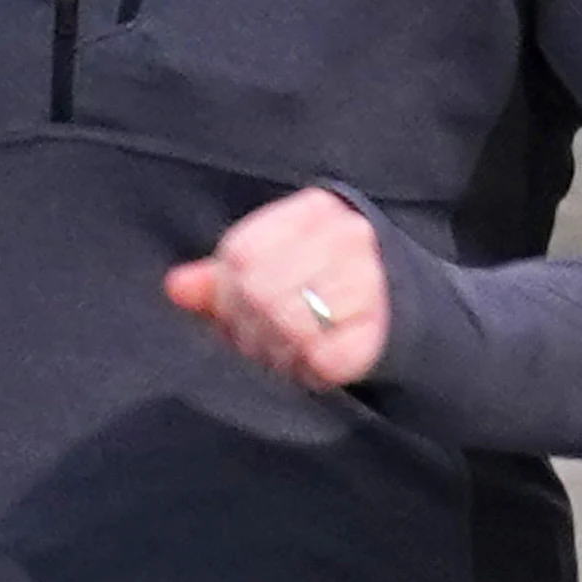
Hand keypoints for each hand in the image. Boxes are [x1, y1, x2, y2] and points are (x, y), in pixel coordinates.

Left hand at [164, 186, 396, 395]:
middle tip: (259, 344)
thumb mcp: (274, 268)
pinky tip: (310, 366)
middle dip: (249, 329)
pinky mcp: (381, 329)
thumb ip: (220, 278)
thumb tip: (176, 288)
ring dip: (276, 353)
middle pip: (260, 289)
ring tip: (284, 356)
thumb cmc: (324, 289)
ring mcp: (371, 280)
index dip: (227, 295)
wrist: (404, 316)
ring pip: (289, 324)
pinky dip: (307, 371)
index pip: (241, 253)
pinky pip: (322, 358)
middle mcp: (348, 237)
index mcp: (315, 210)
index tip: (235, 315)